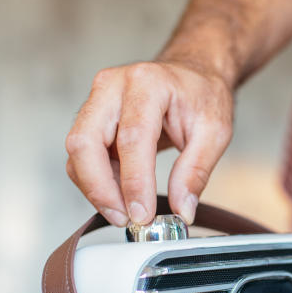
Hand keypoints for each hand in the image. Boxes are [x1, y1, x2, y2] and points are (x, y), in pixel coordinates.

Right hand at [66, 61, 232, 226]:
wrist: (191, 73)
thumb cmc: (202, 95)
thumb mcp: (214, 131)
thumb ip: (196, 171)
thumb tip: (182, 211)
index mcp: (147, 83)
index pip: (132, 138)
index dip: (134, 182)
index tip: (143, 215)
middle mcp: (113, 86)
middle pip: (86, 141)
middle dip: (101, 188)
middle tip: (125, 219)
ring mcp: (97, 99)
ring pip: (77, 151)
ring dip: (96, 188)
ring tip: (125, 213)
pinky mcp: (91, 117)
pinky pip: (82, 155)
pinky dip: (96, 181)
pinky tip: (120, 196)